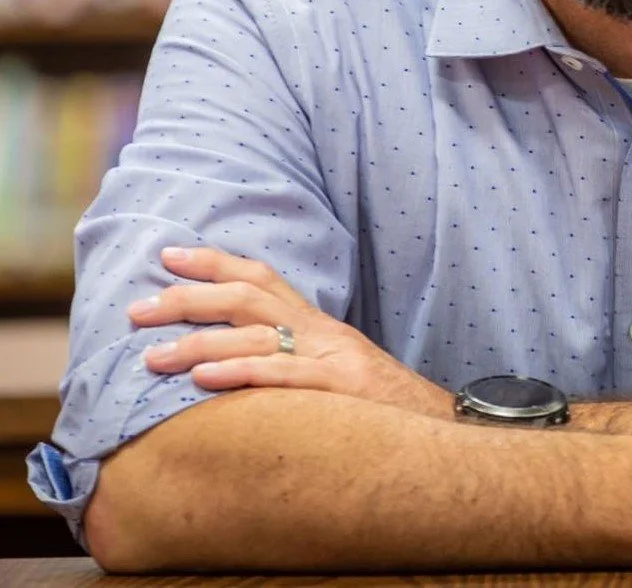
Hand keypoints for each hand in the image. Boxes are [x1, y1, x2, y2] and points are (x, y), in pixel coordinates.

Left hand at [128, 246, 448, 417]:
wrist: (439, 429)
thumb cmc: (379, 409)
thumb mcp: (333, 374)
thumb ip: (292, 360)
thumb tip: (235, 360)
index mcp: (318, 325)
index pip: (262, 278)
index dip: (213, 263)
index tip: (167, 257)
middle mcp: (322, 332)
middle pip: (249, 298)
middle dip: (189, 299)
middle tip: (137, 310)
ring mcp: (333, 357)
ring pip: (259, 334)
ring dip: (198, 342)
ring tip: (152, 356)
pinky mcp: (340, 389)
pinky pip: (283, 376)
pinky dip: (240, 371)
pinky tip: (203, 378)